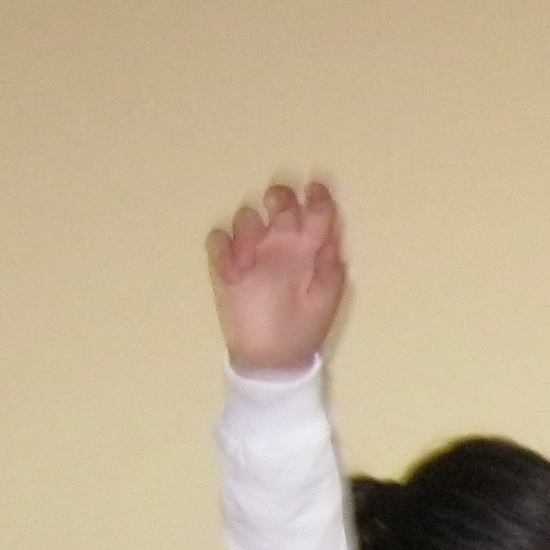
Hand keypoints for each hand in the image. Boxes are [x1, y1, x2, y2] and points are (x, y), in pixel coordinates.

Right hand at [208, 182, 346, 375]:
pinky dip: (222, 249)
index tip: (316, 190)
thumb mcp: (324, 302)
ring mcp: (253, 251)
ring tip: (249, 264)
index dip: (317, 198)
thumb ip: (330, 272)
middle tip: (278, 209)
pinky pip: (218, 240)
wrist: (273, 358)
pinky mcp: (226, 264)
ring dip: (247, 231)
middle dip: (279, 197)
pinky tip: (233, 273)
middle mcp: (281, 243)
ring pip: (247, 216)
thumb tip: (332, 242)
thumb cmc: (304, 328)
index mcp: (309, 249)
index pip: (315, 213)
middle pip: (278, 203)